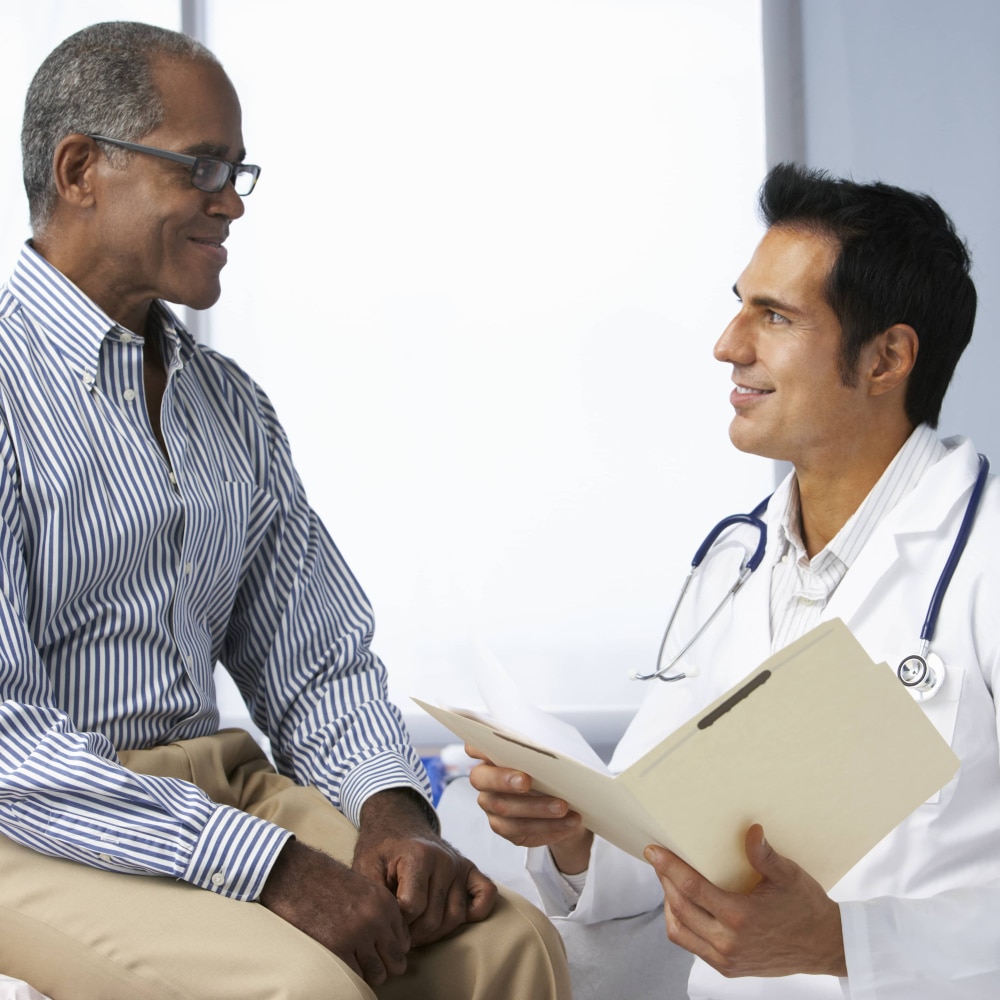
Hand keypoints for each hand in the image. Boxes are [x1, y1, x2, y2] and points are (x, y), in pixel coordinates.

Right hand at [260, 838, 408, 987]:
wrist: (297, 874)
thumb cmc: (326, 882)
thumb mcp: (363, 889)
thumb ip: (380, 913)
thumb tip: (388, 943)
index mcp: (386, 904)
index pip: (404, 943)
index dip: (391, 951)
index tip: (378, 952)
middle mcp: (377, 920)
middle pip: (396, 963)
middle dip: (384, 967)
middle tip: (368, 963)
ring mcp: (358, 934)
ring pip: (378, 974)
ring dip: (367, 974)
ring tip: (354, 964)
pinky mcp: (337, 947)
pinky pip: (354, 976)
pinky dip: (349, 975)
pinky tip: (340, 963)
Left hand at [353, 787, 496, 946]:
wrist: (398, 826)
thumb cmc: (381, 851)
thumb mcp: (366, 868)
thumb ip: (375, 895)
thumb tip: (387, 927)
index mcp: (418, 855)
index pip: (412, 907)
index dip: (396, 923)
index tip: (386, 922)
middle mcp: (444, 859)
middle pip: (433, 918)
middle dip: (413, 934)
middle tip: (398, 934)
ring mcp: (459, 865)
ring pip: (456, 916)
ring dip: (435, 933)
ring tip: (416, 931)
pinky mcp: (470, 869)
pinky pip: (486, 895)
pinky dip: (476, 912)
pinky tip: (452, 918)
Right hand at [466, 743, 592, 874]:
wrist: (569, 802)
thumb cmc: (555, 770)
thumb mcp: (550, 756)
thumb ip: (539, 751)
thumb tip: (548, 751)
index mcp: (492, 754)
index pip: (474, 745)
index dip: (478, 745)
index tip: (497, 744)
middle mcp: (485, 781)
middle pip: (481, 779)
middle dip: (504, 780)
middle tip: (526, 781)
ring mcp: (492, 806)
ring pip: (504, 809)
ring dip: (536, 808)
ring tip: (562, 807)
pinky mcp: (507, 829)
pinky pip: (522, 832)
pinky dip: (548, 828)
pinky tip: (568, 822)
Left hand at [644, 824, 846, 977]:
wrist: (826, 946)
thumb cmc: (807, 907)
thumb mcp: (789, 876)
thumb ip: (765, 855)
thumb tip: (751, 830)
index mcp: (740, 917)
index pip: (692, 888)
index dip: (668, 867)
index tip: (653, 851)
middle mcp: (729, 942)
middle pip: (680, 907)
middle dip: (664, 880)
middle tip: (658, 860)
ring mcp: (727, 959)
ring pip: (680, 931)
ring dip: (669, 905)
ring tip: (668, 882)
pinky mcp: (729, 969)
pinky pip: (693, 946)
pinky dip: (682, 925)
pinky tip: (685, 906)